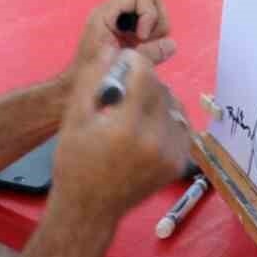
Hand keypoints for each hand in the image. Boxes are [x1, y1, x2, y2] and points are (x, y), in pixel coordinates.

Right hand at [52, 48, 192, 224]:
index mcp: (127, 126)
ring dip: (157, 101)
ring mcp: (171, 154)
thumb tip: (113, 48)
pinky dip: (168, 120)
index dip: (133, 64)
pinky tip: (148, 126)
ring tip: (135, 112)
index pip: (145, 74)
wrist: (89, 208)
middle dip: (143, 83)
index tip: (123, 65)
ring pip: (174, 105)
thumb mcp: (75, 118)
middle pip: (160, 88)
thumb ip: (93, 79)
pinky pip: (181, 126)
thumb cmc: (75, 161)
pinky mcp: (179, 164)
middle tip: (124, 93)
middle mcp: (155, 140)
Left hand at [71, 0, 175, 81]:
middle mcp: (113, 12)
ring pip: (153, 8)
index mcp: (105, 14)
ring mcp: (121, 20)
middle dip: (157, 18)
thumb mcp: (122, 65)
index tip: (143, 38)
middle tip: (148, 40)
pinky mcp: (127, 30)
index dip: (149, 14)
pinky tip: (143, 50)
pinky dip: (153, 35)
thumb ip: (147, 54)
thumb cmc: (94, 77)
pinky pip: (149, 23)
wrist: (78, 88)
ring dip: (157, 27)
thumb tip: (171, 45)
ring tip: (147, 46)